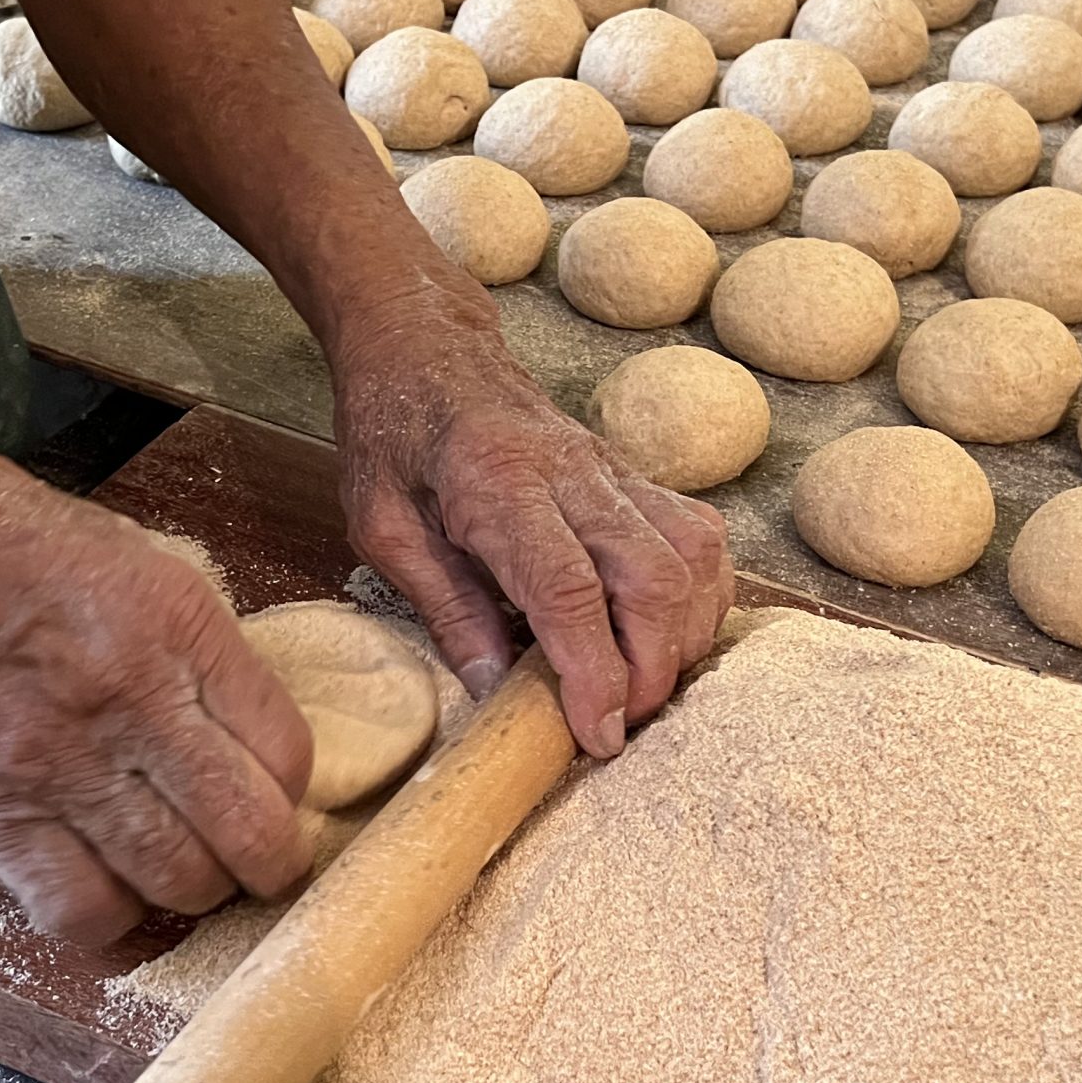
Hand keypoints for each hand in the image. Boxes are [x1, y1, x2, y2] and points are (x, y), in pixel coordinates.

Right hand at [0, 443, 313, 946]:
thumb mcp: (131, 556)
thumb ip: (191, 642)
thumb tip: (235, 720)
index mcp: (178, 626)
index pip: (286, 750)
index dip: (292, 788)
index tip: (273, 792)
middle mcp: (132, 701)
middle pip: (249, 833)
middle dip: (269, 864)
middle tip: (255, 861)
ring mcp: (60, 766)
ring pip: (174, 882)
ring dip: (194, 894)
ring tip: (183, 877)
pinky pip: (76, 908)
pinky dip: (109, 921)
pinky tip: (112, 897)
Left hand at [330, 278, 734, 757]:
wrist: (426, 347)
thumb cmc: (394, 436)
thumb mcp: (381, 527)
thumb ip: (444, 607)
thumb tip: (496, 690)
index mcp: (498, 485)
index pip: (569, 589)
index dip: (593, 672)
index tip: (597, 735)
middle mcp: (573, 474)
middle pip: (653, 578)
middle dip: (652, 669)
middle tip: (619, 725)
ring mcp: (613, 471)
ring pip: (693, 558)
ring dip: (684, 637)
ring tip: (642, 685)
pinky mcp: (634, 475)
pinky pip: (699, 538)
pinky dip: (700, 596)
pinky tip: (668, 633)